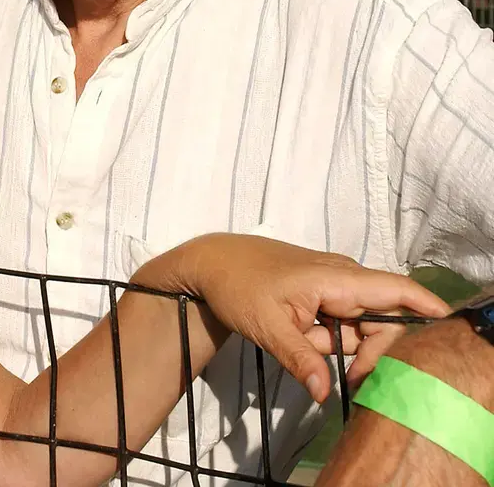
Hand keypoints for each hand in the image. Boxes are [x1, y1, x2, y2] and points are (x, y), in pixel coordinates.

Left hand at [132, 234, 450, 402]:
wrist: (210, 264)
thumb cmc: (238, 285)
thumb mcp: (267, 327)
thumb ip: (301, 359)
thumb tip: (327, 393)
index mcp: (336, 278)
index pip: (395, 289)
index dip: (425, 307)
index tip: (446, 329)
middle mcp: (343, 278)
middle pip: (382, 321)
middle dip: (370, 351)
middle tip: (347, 375)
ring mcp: (333, 285)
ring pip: (360, 326)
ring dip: (341, 346)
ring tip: (303, 344)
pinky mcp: (322, 294)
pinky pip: (341, 324)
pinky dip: (328, 339)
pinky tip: (303, 338)